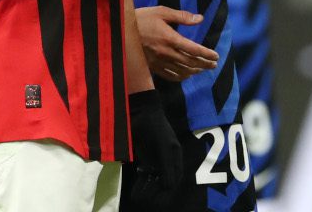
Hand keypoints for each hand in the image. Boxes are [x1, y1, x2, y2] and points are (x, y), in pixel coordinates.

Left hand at [128, 89, 181, 208]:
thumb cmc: (155, 127)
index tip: (154, 199)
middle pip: (164, 183)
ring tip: (136, 196)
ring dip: (146, 190)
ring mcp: (156, 159)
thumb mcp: (163, 147)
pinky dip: (141, 183)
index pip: (174, 181)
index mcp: (175, 157)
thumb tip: (169, 187)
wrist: (141, 112)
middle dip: (154, 193)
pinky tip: (135, 190)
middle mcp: (167, 160)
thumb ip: (166, 165)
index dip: (165, 192)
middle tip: (142, 199)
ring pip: (154, 180)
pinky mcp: (146, 158)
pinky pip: (146, 175)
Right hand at [134, 6, 218, 80]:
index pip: (194, 49)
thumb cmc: (142, 18)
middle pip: (190, 62)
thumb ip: (182, 16)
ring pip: (181, 71)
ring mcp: (158, 62)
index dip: (207, 54)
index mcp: (170, 38)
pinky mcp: (151, 66)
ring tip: (202, 69)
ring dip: (194, 71)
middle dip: (204, 64)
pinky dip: (180, 77)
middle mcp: (166, 52)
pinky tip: (185, 75)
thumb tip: (200, 19)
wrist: (120, 31)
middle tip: (214, 65)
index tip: (216, 56)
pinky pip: (168, 75)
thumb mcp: (162, 12)